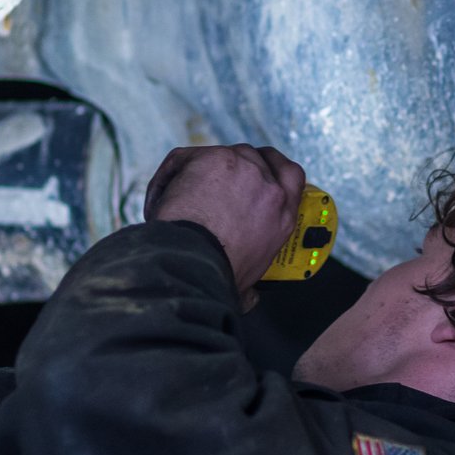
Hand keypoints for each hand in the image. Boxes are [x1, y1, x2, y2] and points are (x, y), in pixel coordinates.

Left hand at [142, 143, 305, 307]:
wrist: (194, 262)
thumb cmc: (219, 275)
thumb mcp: (249, 282)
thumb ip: (252, 287)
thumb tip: (249, 299)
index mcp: (282, 213)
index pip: (291, 175)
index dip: (275, 168)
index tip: (262, 171)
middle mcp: (265, 185)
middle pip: (255, 157)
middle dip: (235, 166)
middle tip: (215, 182)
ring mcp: (239, 167)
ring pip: (221, 154)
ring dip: (203, 168)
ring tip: (183, 194)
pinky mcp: (209, 158)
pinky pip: (185, 158)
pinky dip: (172, 173)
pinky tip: (163, 195)